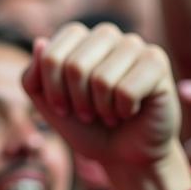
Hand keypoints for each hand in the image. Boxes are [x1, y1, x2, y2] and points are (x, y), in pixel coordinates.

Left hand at [23, 23, 190, 189]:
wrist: (124, 155)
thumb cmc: (87, 126)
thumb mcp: (49, 106)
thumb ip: (33, 78)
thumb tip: (39, 43)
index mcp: (78, 39)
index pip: (51, 53)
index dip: (52, 89)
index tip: (62, 107)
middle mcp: (106, 35)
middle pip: (74, 66)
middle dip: (76, 101)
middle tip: (89, 114)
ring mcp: (133, 45)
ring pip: (101, 79)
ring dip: (101, 108)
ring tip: (110, 113)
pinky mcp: (157, 61)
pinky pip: (126, 89)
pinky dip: (123, 110)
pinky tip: (130, 111)